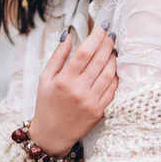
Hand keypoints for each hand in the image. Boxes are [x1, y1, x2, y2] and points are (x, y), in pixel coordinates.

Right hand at [29, 21, 117, 156]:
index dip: (96, 37)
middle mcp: (79, 90)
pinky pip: (113, 89)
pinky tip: (114, 68)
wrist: (52, 134)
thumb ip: (57, 56)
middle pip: (99, 60)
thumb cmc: (46, 104)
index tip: (103, 27)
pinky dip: (115, 76)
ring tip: (113, 49)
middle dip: (108, 44)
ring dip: (113, 58)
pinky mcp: (100, 111)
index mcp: (64, 80)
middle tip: (112, 34)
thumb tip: (68, 35)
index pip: (85, 52)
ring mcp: (91, 101)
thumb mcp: (44, 78)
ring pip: (109, 73)